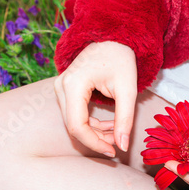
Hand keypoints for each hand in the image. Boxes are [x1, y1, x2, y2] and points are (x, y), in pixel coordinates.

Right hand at [54, 41, 136, 156]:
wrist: (113, 38)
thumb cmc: (121, 59)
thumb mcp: (127, 90)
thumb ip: (125, 119)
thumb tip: (123, 147)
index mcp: (73, 85)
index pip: (77, 126)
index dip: (95, 143)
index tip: (114, 151)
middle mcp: (61, 87)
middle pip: (74, 126)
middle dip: (97, 138)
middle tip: (118, 142)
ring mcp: (61, 88)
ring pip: (74, 123)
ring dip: (96, 132)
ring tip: (118, 132)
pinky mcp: (66, 90)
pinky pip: (76, 115)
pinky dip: (93, 124)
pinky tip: (111, 125)